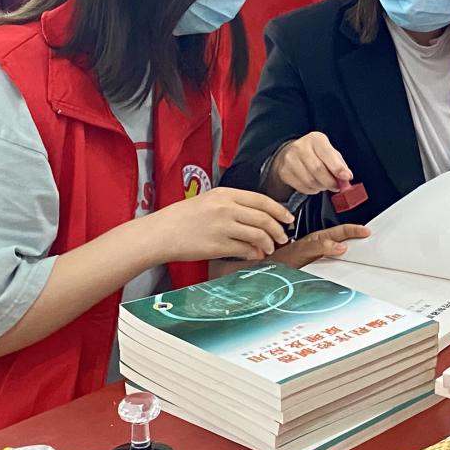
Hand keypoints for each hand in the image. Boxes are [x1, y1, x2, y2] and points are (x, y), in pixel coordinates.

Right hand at [143, 188, 293, 263]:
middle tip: (283, 236)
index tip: (288, 218)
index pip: (262, 200)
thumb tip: (258, 219)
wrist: (161, 232)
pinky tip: (255, 255)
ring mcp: (222, 227)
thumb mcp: (210, 201)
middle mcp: (226, 208)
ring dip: (268, 243)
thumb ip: (235, 206)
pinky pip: (244, 249)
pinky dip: (254, 253)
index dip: (279, 210)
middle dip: (278, 229)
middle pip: (264, 218)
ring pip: (258, 234)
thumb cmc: (183, 217)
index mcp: (225, 194)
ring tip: (270, 248)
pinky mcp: (217, 246)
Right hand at [270, 132, 352, 194]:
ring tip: (325, 184)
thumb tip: (346, 178)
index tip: (346, 177)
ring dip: (322, 186)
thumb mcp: (330, 152)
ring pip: (310, 181)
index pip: (327, 153)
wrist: (291, 154)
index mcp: (315, 139)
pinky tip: (315, 185)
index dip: (337, 167)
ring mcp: (290, 160)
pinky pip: (302, 187)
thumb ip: (340, 164)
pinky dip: (312, 190)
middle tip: (337, 186)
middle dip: (330, 181)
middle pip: (318, 169)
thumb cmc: (316, 154)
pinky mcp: (284, 172)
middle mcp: (300, 147)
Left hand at [270, 224, 370, 266]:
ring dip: (350, 252)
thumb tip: (341, 246)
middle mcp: (319, 246)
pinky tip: (346, 269)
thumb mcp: (301, 251)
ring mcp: (318, 256)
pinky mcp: (316, 268)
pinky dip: (342, 265)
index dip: (355, 231)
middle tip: (370, 240)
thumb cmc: (279, 260)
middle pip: (343, 240)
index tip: (367, 231)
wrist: (266, 273)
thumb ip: (320, 246)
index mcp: (318, 238)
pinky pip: (334, 265)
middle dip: (357, 238)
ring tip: (362, 254)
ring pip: (339, 251)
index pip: (341, 231)